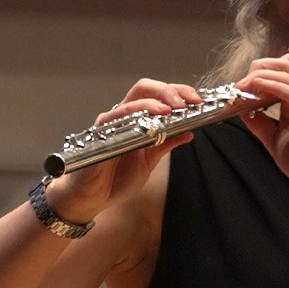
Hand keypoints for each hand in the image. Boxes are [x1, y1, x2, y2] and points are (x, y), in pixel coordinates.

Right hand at [45, 79, 200, 220]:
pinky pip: (114, 119)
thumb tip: (189, 131)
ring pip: (132, 100)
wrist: (92, 199)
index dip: (178, 93)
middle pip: (145, 88)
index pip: (158, 95)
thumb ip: (166, 144)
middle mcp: (124, 117)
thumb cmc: (115, 179)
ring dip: (154, 101)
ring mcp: (110, 123)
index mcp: (137, 119)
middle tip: (187, 102)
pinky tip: (148, 122)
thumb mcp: (149, 161)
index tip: (197, 101)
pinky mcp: (97, 135)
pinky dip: (132, 116)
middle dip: (169, 91)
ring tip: (171, 109)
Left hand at [236, 55, 288, 198]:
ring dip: (261, 75)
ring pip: (286, 72)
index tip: (238, 89)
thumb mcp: (275, 143)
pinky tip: (257, 86)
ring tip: (244, 85)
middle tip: (240, 84)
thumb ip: (261, 126)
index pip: (278, 74)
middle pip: (282, 65)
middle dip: (258, 68)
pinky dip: (272, 85)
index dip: (256, 76)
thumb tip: (243, 110)